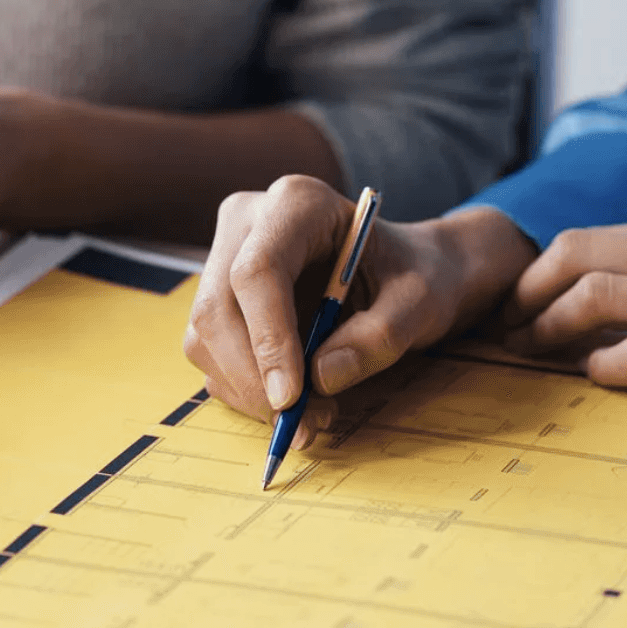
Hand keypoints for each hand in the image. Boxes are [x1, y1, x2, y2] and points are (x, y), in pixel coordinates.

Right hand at [184, 176, 536, 439]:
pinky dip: (246, 392)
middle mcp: (248, 223)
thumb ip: (381, 335)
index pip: (258, 271)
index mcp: (298, 203)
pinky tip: (292, 402)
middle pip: (217, 308)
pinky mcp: (220, 300)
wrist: (403, 273)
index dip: (268, 338)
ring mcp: (224, 260)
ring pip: (205, 338)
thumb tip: (321, 379)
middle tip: (301, 424)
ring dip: (249, 392)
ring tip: (312, 416)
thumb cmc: (414, 276)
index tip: (291, 398)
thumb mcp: (422, 301)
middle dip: (253, 379)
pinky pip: (211, 355)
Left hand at [500, 209, 626, 412]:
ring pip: (594, 298)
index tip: (521, 303)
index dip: (542, 271)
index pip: (594, 236)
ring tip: (533, 358)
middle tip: (508, 330)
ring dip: (549, 330)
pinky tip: (595, 380)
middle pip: (575, 256)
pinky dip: (603, 368)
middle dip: (526, 294)